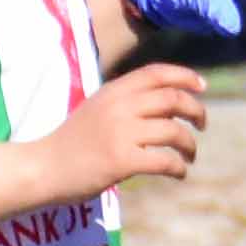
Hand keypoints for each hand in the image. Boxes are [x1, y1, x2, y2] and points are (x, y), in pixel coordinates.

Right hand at [54, 63, 208, 197]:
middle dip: (196, 111)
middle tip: (202, 125)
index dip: (185, 77)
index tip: (202, 87)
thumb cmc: (72, 141)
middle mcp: (118, 107)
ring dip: (190, 144)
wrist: (43, 167)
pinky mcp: (121, 161)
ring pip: (174, 132)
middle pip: (173, 100)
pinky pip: (165, 161)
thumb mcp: (97, 108)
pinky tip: (179, 173)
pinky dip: (179, 167)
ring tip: (190, 155)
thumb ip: (126, 101)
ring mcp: (120, 133)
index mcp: (113, 91)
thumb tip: (167, 101)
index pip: (157, 72)